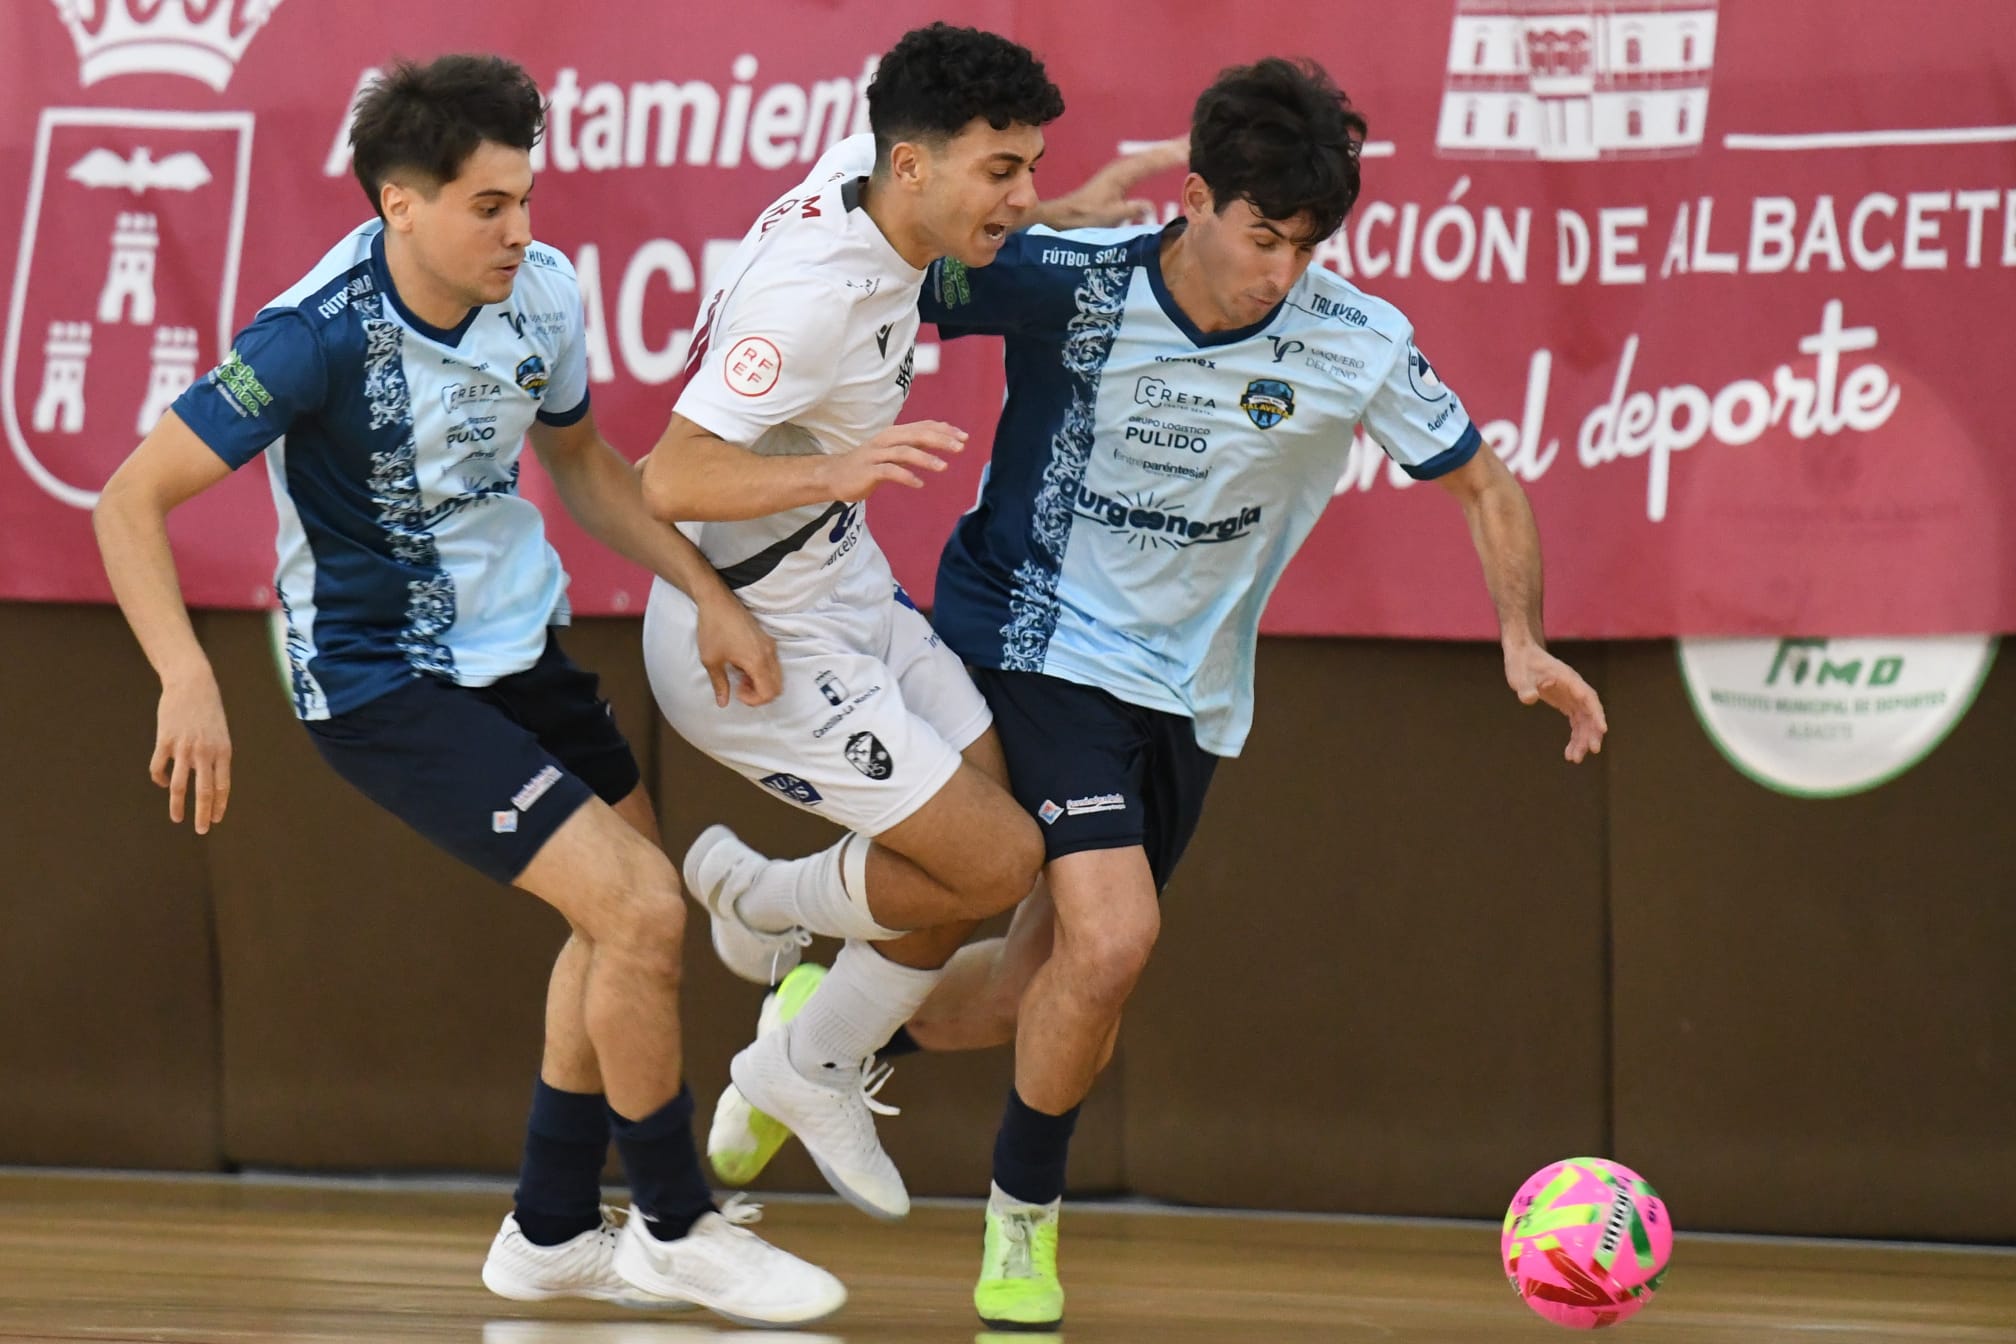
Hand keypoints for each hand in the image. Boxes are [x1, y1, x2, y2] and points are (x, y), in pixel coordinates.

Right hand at [152, 671, 231, 832]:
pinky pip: (159, 768)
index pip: (222, 786)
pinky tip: (162, 783)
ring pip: (179, 785)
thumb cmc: (209, 709)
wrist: (192, 684)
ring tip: (177, 818)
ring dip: (177, 805)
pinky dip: (160, 779)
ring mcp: (184, 748)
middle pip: (203, 791)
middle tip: (201, 830)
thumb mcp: (222, 733)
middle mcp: (205, 752)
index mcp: (223, 751)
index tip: (215, 820)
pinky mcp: (165, 741)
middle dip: (202, 814)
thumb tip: (210, 778)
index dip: (218, 805)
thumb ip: (217, 755)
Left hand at [696, 589, 781, 707]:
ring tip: (740, 677)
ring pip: (777, 675)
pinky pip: (773, 663)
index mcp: (757, 661)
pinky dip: (762, 672)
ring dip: (762, 682)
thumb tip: (723, 702)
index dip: (754, 700)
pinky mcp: (767, 639)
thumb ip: (720, 684)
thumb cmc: (713, 629)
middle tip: (741, 688)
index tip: (737, 692)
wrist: (717, 602)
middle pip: (777, 686)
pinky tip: (743, 665)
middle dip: (760, 694)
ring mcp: (770, 645)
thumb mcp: (711, 660)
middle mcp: (769, 654)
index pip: (769, 692)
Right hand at [819, 420, 966, 500]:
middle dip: (940, 440)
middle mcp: (886, 440)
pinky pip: (889, 472)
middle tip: (960, 448)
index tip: (964, 437)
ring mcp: (876, 455)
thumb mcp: (892, 452)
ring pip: (904, 452)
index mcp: (894, 434)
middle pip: (916, 435)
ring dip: (925, 458)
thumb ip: (914, 446)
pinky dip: (906, 476)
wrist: (834, 476)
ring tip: (944, 467)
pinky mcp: (868, 471)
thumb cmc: (868, 465)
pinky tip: (919, 484)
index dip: (944, 430)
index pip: (923, 427)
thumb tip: (941, 442)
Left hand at [1041, 137, 1187, 228]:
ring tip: (1187, 140)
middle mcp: (1122, 167)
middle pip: (1153, 154)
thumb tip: (1149, 206)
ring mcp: (1121, 169)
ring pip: (1149, 155)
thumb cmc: (1086, 217)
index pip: (1151, 162)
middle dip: (1174, 145)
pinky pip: (1144, 162)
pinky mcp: (1120, 175)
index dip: (1170, 156)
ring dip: (1168, 148)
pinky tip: (1167, 155)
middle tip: (1195, 136)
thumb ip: (1130, 209)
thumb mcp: (1109, 216)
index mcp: (1122, 174)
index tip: (1188, 150)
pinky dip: (1158, 157)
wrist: (1067, 214)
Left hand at [1505, 644, 1606, 762]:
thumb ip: (1525, 687)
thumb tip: (1529, 698)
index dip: (1596, 713)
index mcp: (1568, 679)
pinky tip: (1569, 753)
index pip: (1588, 697)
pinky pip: (1576, 722)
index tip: (1602, 729)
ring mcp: (1572, 696)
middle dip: (1593, 731)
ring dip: (1583, 739)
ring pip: (1585, 720)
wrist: (1522, 655)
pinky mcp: (1567, 702)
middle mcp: (1575, 688)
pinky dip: (1575, 737)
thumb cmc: (1521, 663)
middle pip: (1590, 712)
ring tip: (1575, 759)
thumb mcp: (1519, 676)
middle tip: (1592, 750)